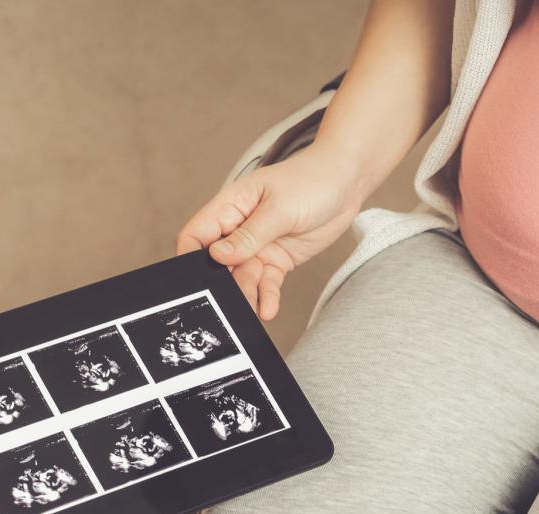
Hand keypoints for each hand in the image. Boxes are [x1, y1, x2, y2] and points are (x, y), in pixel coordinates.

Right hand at [176, 144, 364, 320]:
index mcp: (230, 206)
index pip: (197, 235)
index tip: (195, 280)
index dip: (191, 257)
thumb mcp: (279, 208)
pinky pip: (266, 282)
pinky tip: (268, 308)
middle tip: (230, 301)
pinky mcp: (278, 259)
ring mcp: (259, 245)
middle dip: (222, 283)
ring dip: (246, 294)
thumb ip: (250, 235)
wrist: (347, 183)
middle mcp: (240, 228)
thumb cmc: (312, 180)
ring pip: (243, 277)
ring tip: (254, 309)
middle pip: (218, 263)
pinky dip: (267, 296)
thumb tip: (217, 255)